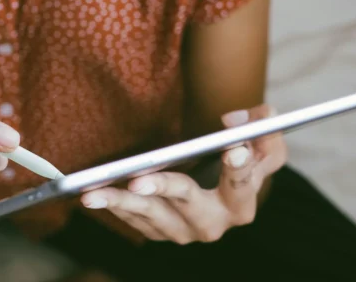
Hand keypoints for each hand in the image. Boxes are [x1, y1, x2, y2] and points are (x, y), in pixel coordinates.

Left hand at [80, 104, 285, 243]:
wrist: (217, 184)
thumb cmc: (238, 156)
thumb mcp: (260, 139)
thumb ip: (263, 125)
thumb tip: (234, 122)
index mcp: (242, 202)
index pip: (244, 184)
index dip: (240, 167)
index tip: (232, 148)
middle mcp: (214, 223)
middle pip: (188, 203)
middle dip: (162, 189)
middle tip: (137, 179)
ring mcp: (184, 232)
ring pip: (152, 216)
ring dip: (121, 202)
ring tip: (92, 192)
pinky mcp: (160, 233)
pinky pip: (134, 220)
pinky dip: (115, 206)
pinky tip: (93, 193)